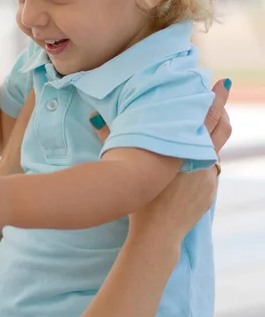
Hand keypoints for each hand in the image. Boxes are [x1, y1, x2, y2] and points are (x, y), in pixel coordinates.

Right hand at [89, 78, 232, 239]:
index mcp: (185, 149)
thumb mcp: (124, 162)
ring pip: (216, 150)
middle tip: (221, 94)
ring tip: (208, 127)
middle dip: (222, 111)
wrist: (157, 233)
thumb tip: (94, 117)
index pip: (207, 116)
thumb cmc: (139, 198)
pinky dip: (205, 161)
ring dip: (212, 138)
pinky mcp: (209, 193)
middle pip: (222, 129)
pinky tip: (195, 160)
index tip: (221, 83)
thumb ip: (109, 136)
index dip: (215, 98)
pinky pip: (210, 170)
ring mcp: (209, 178)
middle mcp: (203, 160)